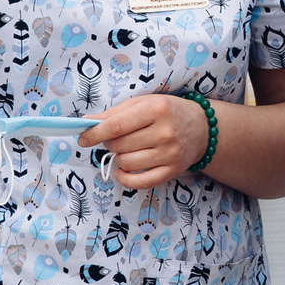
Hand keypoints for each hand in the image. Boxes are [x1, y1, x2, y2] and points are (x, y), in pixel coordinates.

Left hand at [79, 95, 207, 189]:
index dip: (94, 134)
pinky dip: (125, 178)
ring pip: (126, 163)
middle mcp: (165, 132)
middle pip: (119, 145)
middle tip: (116, 137)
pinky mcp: (172, 170)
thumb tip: (87, 124)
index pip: (116, 126)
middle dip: (109, 142)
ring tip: (127, 148)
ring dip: (119, 158)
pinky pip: (141, 182)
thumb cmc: (167, 111)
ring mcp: (170, 154)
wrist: (202, 127)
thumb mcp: (143, 102)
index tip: (83, 137)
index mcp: (155, 110)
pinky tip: (122, 170)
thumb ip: (115, 113)